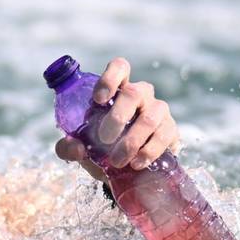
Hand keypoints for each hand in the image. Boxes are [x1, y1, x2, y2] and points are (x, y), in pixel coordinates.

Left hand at [54, 57, 178, 180]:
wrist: (128, 171)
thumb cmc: (103, 149)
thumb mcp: (82, 147)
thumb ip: (68, 147)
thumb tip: (77, 148)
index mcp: (118, 90)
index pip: (120, 68)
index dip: (110, 78)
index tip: (98, 100)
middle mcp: (141, 95)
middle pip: (134, 93)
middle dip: (118, 117)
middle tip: (104, 139)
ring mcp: (158, 111)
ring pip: (149, 118)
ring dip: (132, 141)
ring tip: (118, 161)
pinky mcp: (171, 130)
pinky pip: (163, 136)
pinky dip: (148, 151)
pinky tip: (136, 163)